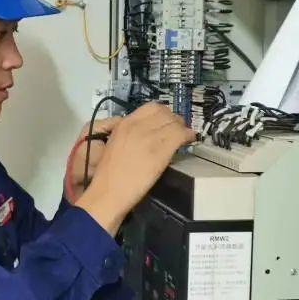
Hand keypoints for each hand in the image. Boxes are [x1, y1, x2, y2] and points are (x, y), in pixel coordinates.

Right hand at [74, 103, 195, 234]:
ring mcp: (150, 137)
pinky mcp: (161, 150)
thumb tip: (148, 132)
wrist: (109, 191)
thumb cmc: (109, 174)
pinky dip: (188, 135)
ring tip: (185, 135)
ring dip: (182, 127)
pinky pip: (180, 135)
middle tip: (177, 128)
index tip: (166, 121)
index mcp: (125, 124)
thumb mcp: (115, 144)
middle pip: (164, 112)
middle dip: (173, 118)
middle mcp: (138, 126)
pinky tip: (189, 140)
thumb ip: (130, 134)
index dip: (163, 113)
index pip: (151, 107)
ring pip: (174, 122)